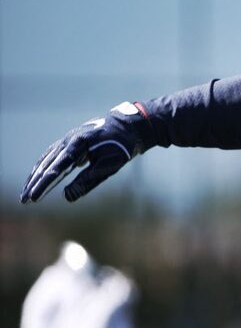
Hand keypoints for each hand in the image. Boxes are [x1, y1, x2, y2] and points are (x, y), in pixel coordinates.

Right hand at [20, 102, 155, 202]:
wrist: (129, 126)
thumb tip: (66, 197)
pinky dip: (43, 167)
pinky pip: (51, 155)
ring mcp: (68, 139)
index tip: (33, 198)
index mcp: (78, 144)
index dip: (44, 185)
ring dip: (35, 176)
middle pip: (47, 165)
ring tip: (27, 192)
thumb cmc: (122, 146)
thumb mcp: (108, 166)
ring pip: (46, 159)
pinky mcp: (70, 141)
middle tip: (24, 200)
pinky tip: (38, 176)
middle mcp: (69, 140)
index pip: (56, 169)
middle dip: (35, 183)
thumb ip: (88, 181)